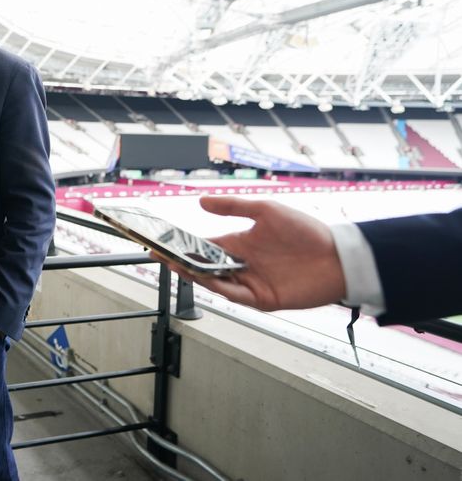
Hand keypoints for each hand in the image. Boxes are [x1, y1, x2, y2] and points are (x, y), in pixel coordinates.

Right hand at [161, 196, 346, 311]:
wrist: (339, 258)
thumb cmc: (307, 232)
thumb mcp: (266, 211)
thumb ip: (233, 207)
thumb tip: (202, 202)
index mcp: (240, 243)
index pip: (203, 247)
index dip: (183, 245)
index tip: (164, 241)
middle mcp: (242, 264)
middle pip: (204, 266)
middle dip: (181, 261)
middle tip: (160, 254)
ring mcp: (250, 282)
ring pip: (214, 282)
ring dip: (194, 275)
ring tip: (176, 265)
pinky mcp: (262, 298)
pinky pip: (235, 294)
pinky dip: (219, 288)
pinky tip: (206, 280)